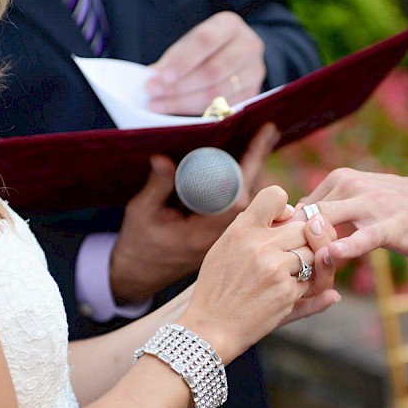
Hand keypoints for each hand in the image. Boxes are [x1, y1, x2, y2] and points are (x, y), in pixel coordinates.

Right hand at [109, 124, 278, 303]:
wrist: (139, 276)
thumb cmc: (139, 246)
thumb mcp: (142, 213)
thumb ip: (157, 186)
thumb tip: (163, 158)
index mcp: (204, 231)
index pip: (236, 194)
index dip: (250, 164)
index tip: (262, 136)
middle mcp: (221, 235)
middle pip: (250, 196)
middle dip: (258, 162)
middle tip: (269, 132)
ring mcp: (224, 238)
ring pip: (249, 204)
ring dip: (255, 173)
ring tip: (264, 142)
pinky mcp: (223, 237)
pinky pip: (241, 211)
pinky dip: (246, 186)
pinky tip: (250, 167)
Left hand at [146, 11, 265, 114]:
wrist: (236, 55)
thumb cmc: (207, 48)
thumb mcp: (190, 44)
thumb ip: (173, 58)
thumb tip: (153, 78)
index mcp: (230, 25)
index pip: (205, 41)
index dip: (182, 60)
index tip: (160, 76)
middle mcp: (248, 46)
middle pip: (213, 70)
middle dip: (179, 85)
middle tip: (153, 93)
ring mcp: (254, 72)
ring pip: (217, 92)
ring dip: (184, 101)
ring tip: (159, 105)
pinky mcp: (253, 93)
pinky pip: (222, 107)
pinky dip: (197, 110)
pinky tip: (177, 111)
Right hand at [178, 186, 337, 360]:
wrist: (210, 328)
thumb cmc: (217, 287)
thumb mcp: (224, 249)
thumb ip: (254, 228)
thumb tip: (294, 212)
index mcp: (242, 230)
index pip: (276, 196)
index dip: (286, 208)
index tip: (282, 222)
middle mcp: (260, 245)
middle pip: (304, 227)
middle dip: (301, 241)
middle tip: (287, 256)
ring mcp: (275, 269)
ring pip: (312, 253)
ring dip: (305, 265)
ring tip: (283, 275)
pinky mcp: (287, 292)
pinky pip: (310, 281)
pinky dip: (301, 288)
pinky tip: (279, 294)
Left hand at [297, 168, 407, 263]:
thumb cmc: (397, 208)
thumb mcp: (359, 198)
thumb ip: (331, 206)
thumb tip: (299, 216)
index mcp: (340, 179)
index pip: (301, 208)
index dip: (292, 236)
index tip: (291, 260)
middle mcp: (351, 186)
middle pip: (308, 216)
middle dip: (296, 245)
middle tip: (291, 273)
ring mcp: (372, 205)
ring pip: (328, 223)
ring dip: (312, 249)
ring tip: (303, 273)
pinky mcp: (392, 226)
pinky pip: (364, 237)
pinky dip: (346, 246)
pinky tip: (332, 255)